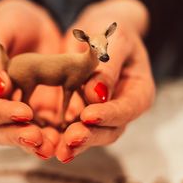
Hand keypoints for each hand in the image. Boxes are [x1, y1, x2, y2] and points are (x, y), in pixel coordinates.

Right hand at [0, 0, 61, 158]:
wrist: (33, 27)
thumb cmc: (11, 23)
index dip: (1, 112)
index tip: (24, 112)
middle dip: (18, 134)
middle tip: (39, 138)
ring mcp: (11, 110)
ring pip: (16, 135)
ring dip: (34, 142)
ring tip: (53, 145)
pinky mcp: (33, 114)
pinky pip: (38, 130)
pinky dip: (48, 136)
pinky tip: (62, 138)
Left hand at [55, 0, 155, 161]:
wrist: (97, 35)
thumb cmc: (113, 33)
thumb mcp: (115, 41)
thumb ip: (108, 68)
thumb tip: (97, 95)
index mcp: (138, 92)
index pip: (126, 109)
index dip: (108, 115)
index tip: (87, 115)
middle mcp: (121, 109)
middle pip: (109, 130)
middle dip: (89, 136)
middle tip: (69, 140)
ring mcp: (101, 115)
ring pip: (89, 135)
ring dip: (73, 143)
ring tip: (57, 149)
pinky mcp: (79, 115)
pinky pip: (70, 129)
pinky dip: (59, 136)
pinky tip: (44, 141)